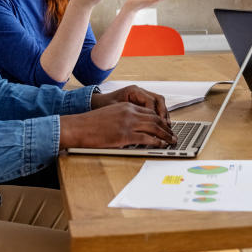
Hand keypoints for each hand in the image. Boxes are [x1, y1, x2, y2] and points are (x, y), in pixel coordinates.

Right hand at [60, 102, 174, 148]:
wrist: (78, 127)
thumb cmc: (90, 124)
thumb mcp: (110, 115)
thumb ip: (124, 117)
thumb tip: (134, 128)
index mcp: (126, 106)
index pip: (149, 111)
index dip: (160, 119)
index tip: (165, 126)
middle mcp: (129, 112)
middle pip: (155, 118)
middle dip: (166, 127)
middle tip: (173, 134)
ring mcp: (128, 123)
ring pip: (154, 128)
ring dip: (165, 135)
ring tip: (172, 141)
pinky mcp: (125, 135)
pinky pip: (146, 138)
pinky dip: (157, 142)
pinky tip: (161, 145)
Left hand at [93, 84, 169, 123]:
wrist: (96, 105)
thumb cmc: (103, 108)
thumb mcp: (114, 113)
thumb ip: (128, 119)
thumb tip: (140, 131)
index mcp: (133, 91)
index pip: (150, 101)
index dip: (156, 114)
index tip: (158, 125)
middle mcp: (139, 92)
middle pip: (158, 100)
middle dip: (164, 114)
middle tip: (167, 126)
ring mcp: (141, 96)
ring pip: (159, 103)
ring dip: (164, 114)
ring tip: (167, 126)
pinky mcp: (141, 102)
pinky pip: (155, 107)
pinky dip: (159, 115)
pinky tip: (161, 124)